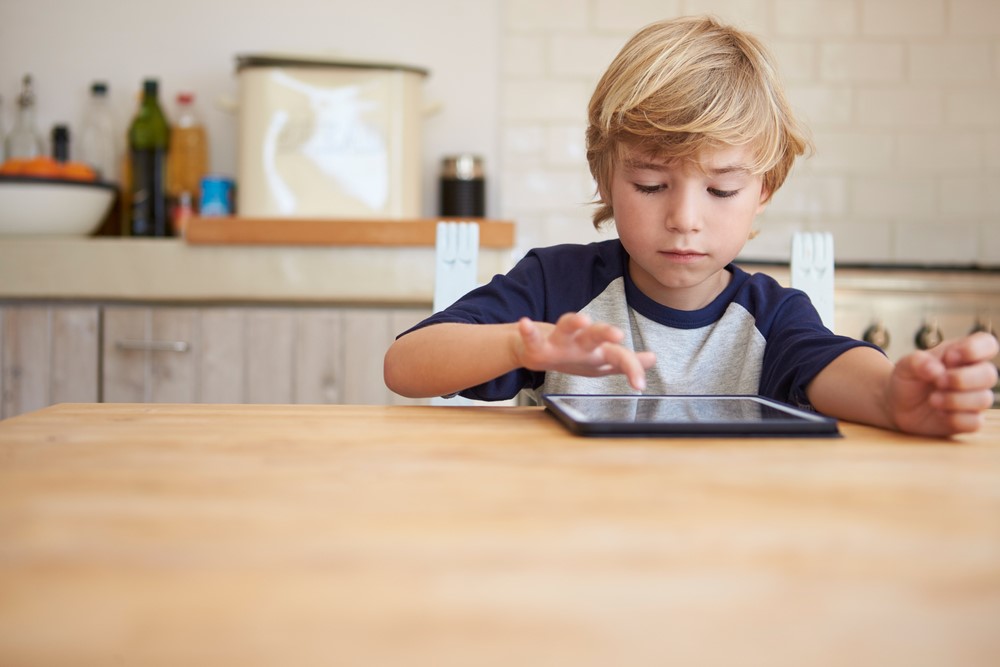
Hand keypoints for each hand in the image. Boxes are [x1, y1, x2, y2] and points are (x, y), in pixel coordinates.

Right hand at [514, 313, 655, 390]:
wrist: (536, 348)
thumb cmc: (572, 355)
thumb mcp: (600, 360)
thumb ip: (624, 360)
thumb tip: (652, 358)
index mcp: (597, 350)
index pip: (619, 355)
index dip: (631, 368)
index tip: (639, 385)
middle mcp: (581, 342)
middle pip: (595, 335)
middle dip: (606, 333)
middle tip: (619, 334)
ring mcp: (559, 341)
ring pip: (567, 327)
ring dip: (574, 321)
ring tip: (582, 319)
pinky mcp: (538, 345)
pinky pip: (532, 337)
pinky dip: (528, 331)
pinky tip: (525, 324)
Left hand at [888, 332, 997, 434]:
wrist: (898, 406)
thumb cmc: (908, 380)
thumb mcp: (905, 366)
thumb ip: (917, 362)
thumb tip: (936, 369)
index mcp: (962, 355)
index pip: (987, 343)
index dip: (975, 349)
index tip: (950, 356)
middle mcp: (973, 376)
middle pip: (989, 374)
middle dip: (962, 379)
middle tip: (938, 382)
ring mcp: (973, 399)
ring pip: (984, 399)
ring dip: (955, 400)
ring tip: (932, 399)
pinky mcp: (968, 421)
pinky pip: (975, 422)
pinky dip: (955, 418)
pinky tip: (940, 413)